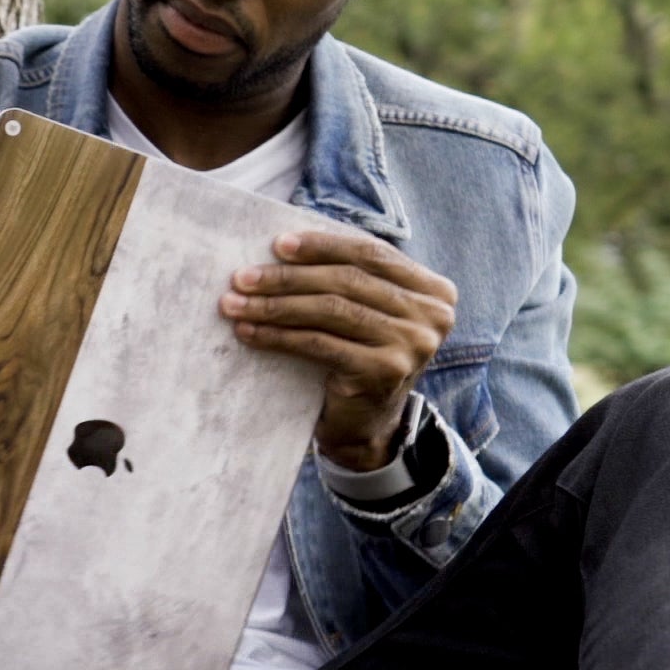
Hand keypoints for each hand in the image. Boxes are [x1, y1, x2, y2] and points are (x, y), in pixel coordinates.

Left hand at [221, 231, 459, 470]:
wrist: (367, 425)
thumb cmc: (360, 358)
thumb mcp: (367, 311)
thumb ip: (351, 277)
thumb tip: (286, 244)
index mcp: (434, 291)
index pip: (371, 254)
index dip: (323, 246)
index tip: (278, 244)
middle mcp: (432, 315)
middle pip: (347, 281)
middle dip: (288, 277)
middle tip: (242, 277)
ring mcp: (412, 344)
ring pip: (331, 310)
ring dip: (276, 305)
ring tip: (235, 304)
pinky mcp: (384, 371)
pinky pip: (320, 343)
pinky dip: (279, 336)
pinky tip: (249, 333)